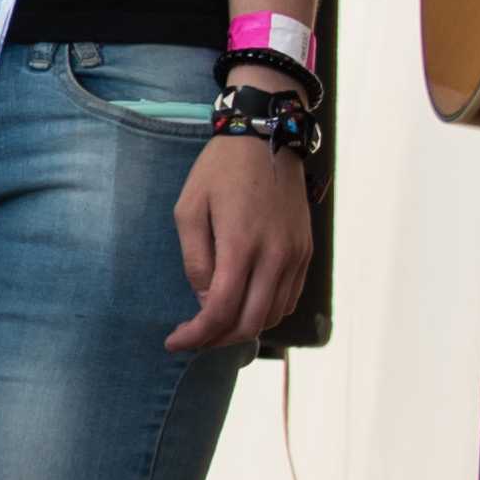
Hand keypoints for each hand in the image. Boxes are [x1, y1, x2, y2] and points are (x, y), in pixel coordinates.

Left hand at [168, 129, 313, 351]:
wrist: (267, 137)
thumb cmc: (219, 170)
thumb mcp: (189, 209)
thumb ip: (195, 260)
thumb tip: (206, 299)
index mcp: (241, 245)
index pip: (221, 311)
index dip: (196, 336)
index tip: (174, 342)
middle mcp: (275, 256)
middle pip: (249, 324)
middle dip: (216, 340)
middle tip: (192, 338)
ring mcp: (296, 256)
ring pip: (272, 316)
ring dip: (241, 329)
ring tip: (214, 325)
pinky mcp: (306, 252)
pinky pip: (288, 299)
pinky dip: (265, 313)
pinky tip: (243, 307)